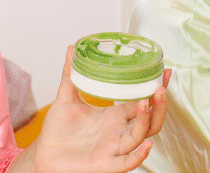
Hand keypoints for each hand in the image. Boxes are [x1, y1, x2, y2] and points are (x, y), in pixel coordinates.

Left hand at [30, 46, 170, 172]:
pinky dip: (139, 155)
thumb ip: (70, 75)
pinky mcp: (106, 164)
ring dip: (148, 121)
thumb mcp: (66, 97)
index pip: (142, 101)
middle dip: (158, 105)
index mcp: (115, 116)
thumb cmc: (58, 130)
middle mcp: (119, 132)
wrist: (45, 153)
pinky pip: (127, 162)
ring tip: (146, 104)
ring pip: (140, 137)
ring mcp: (114, 148)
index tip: (164, 72)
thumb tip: (71, 49)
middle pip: (150, 121)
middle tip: (160, 88)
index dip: (155, 89)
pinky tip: (147, 145)